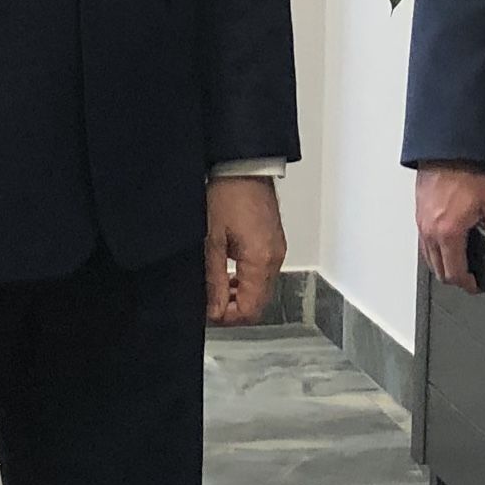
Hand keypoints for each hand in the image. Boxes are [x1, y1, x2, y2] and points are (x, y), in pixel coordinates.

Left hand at [205, 175, 286, 324]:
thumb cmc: (227, 195)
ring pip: (261, 289)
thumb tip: (215, 310)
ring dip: (239, 294)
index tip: (208, 311)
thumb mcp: (211, 241)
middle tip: (209, 300)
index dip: (227, 318)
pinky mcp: (274, 242)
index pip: (250, 310)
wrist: (243, 166)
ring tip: (215, 285)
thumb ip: (214, 280)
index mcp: (261, 261)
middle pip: (258, 303)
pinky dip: (246, 279)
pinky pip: (263, 272)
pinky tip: (228, 270)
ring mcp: (277, 250)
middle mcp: (275, 259)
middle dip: (233, 308)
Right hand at [416, 165, 484, 292]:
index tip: (477, 285)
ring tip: (461, 263)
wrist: (446, 154)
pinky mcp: (418, 219)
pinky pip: (424, 247)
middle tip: (471, 277)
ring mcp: (422, 227)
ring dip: (445, 267)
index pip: (455, 274)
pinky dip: (436, 254)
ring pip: (430, 261)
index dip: (468, 285)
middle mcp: (431, 234)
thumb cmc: (465, 174)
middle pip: (440, 273)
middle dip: (456, 279)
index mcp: (449, 233)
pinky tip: (449, 246)